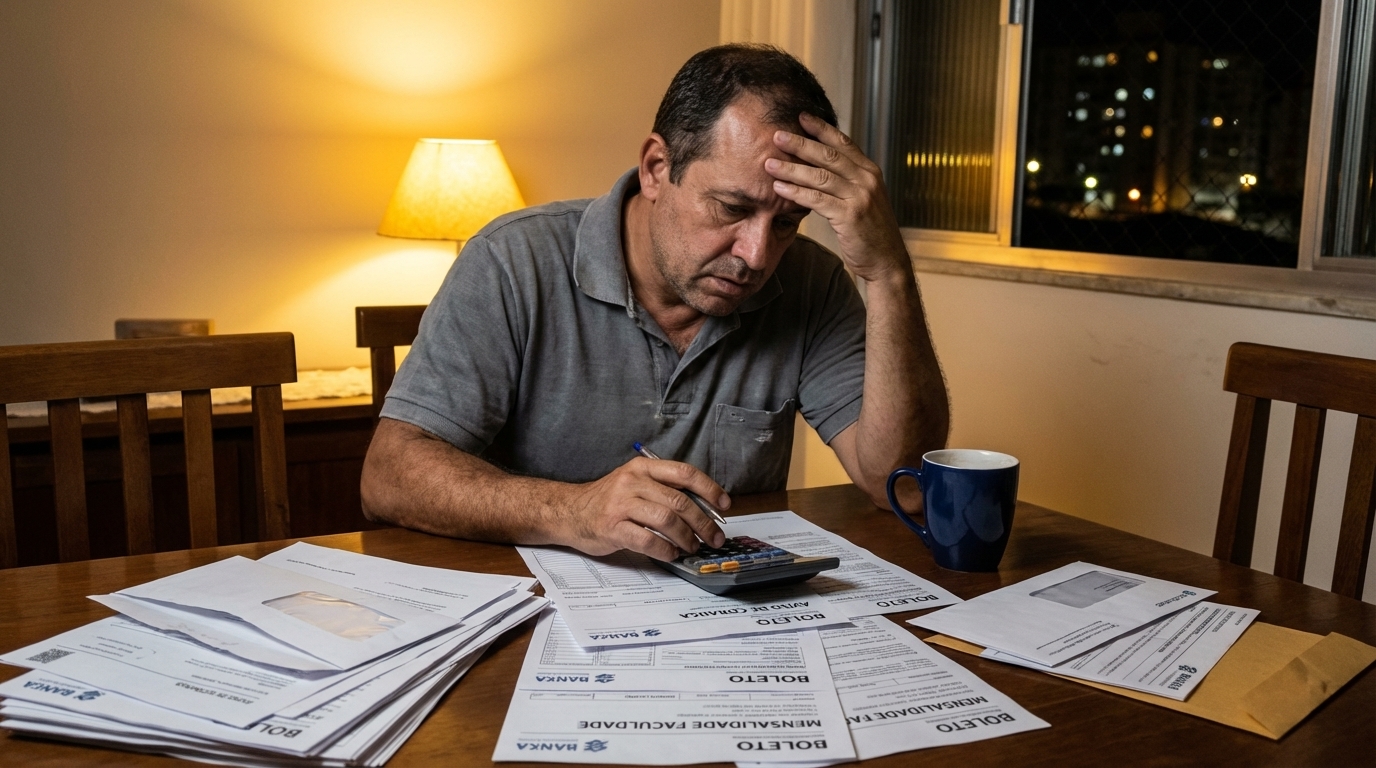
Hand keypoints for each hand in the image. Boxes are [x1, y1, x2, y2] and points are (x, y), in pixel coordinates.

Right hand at [562, 457, 728, 560]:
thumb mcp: (635, 483)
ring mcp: (621, 504)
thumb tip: (703, 509)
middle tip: (714, 537)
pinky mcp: (612, 527)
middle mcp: (633, 481)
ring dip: (686, 538)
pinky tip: (671, 553)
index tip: (724, 505)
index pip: (685, 473)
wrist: (569, 511)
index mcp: (643, 467)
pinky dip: (665, 549)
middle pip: (680, 501)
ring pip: (666, 520)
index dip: (709, 489)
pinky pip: (647, 540)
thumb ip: (663, 490)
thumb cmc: (608, 500)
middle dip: (703, 523)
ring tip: (692, 547)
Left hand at [765, 113, 909, 282]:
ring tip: (770, 163)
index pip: (843, 143)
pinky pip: (817, 199)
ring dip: (792, 168)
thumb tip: (820, 166)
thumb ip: (848, 181)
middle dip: (800, 143)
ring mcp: (859, 196)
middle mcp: (866, 179)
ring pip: (819, 176)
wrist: (886, 261)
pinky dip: (796, 192)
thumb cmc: (870, 232)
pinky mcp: (850, 215)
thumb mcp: (864, 199)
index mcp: (869, 171)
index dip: (821, 129)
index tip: (801, 117)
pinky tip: (780, 188)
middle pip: (828, 155)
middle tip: (777, 135)